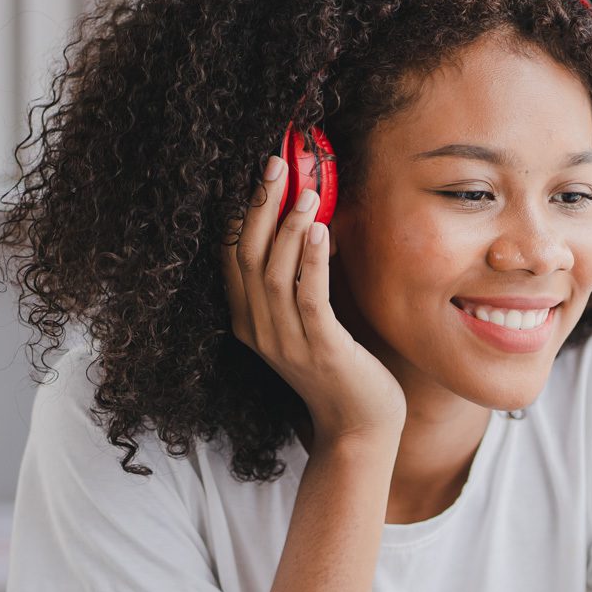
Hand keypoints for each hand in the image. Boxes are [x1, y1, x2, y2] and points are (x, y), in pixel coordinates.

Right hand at [220, 154, 404, 444]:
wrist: (360, 427)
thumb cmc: (341, 369)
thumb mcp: (309, 322)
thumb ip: (300, 282)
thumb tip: (311, 225)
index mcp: (247, 321)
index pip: (231, 258)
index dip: (240, 213)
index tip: (257, 173)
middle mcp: (258, 331)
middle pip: (246, 257)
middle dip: (258, 207)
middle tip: (276, 164)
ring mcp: (287, 344)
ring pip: (274, 275)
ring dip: (287, 228)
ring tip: (307, 191)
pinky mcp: (322, 351)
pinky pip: (309, 299)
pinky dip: (311, 263)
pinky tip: (319, 232)